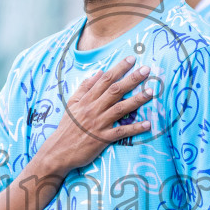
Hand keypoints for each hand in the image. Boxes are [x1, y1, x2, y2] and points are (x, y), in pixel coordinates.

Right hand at [36, 56, 152, 174]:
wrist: (58, 151)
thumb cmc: (67, 127)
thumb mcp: (71, 104)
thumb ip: (85, 88)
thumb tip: (98, 73)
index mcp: (86, 99)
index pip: (105, 80)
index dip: (119, 68)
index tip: (131, 59)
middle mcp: (93, 109)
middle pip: (115, 91)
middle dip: (131, 79)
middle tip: (146, 70)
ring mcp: (98, 124)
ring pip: (120, 109)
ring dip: (136, 100)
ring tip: (151, 92)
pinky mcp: (102, 139)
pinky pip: (121, 132)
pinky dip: (134, 128)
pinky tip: (147, 124)